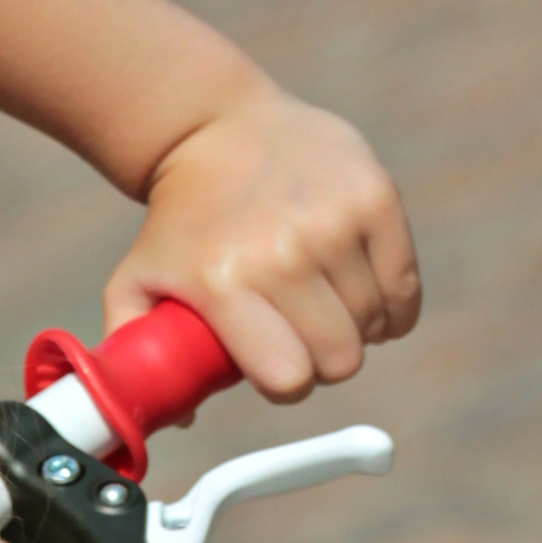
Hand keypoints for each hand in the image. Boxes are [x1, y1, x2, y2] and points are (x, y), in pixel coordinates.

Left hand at [103, 89, 419, 400]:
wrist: (216, 128)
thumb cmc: (180, 223)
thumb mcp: (136, 282)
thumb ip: (137, 353)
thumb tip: (176, 415)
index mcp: (224, 284)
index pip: (289, 379)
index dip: (286, 384)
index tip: (276, 365)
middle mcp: (282, 252)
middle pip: (341, 360)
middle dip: (324, 361)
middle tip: (302, 335)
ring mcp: (334, 220)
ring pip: (375, 326)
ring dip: (356, 328)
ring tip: (324, 303)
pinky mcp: (375, 196)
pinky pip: (405, 288)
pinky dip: (391, 302)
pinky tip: (360, 287)